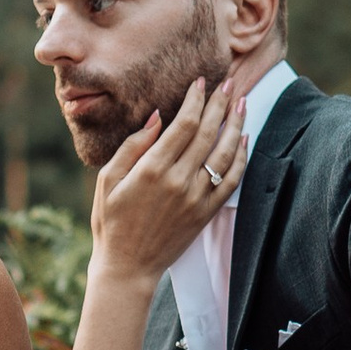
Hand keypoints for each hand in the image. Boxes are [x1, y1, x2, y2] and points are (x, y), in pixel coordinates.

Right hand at [87, 80, 251, 289]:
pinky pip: (231, 181)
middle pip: (208, 133)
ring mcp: (196, 198)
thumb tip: (157, 116)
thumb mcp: (107, 179)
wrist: (128, 267)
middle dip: (220, 105)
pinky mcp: (206, 213)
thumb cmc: (111, 222)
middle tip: (228, 84)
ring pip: (225, 154)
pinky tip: (243, 140)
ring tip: (241, 103)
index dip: (196, 100)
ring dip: (236, 125)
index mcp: (153, 169)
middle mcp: (179, 181)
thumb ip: (132, 146)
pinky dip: (241, 158)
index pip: (184, 124)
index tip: (201, 82)